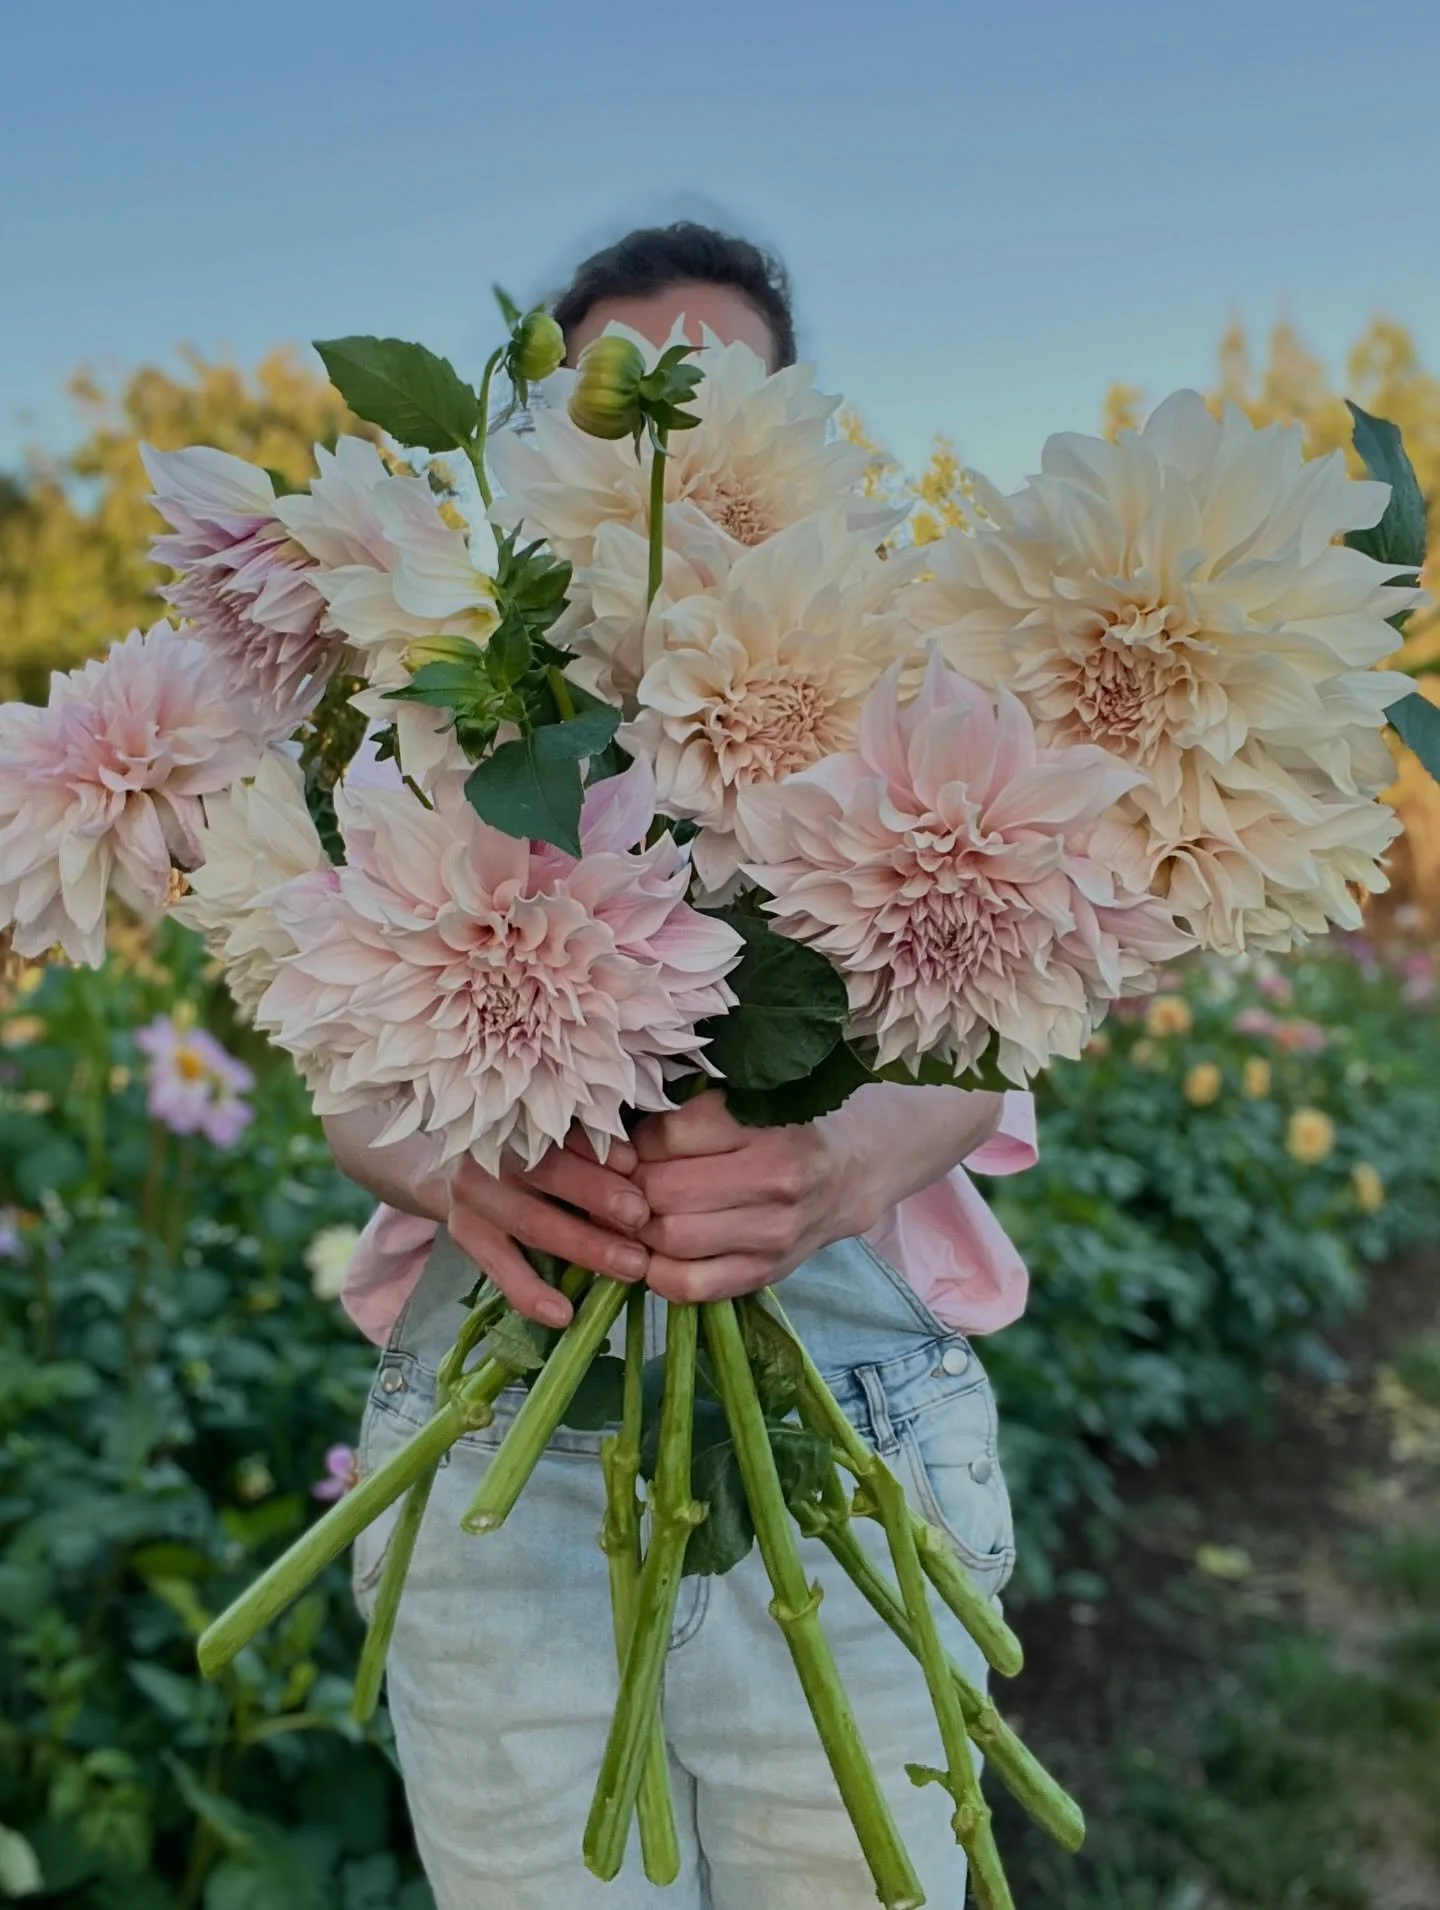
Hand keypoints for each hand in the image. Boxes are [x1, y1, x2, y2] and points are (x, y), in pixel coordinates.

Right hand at [446, 1130, 651, 1326]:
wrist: (450, 1170)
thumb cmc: (528, 1152)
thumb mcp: (555, 1140)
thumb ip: (590, 1147)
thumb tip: (635, 1164)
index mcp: (521, 1122)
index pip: (562, 1132)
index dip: (599, 1149)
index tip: (636, 1164)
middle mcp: (492, 1153)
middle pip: (547, 1174)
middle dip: (597, 1196)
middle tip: (641, 1218)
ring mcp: (473, 1196)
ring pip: (531, 1222)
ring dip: (584, 1247)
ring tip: (631, 1267)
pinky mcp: (465, 1234)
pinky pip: (500, 1269)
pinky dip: (531, 1293)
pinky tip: (563, 1314)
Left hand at [630, 1084, 1006, 1305]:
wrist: (857, 1168)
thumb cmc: (794, 1120)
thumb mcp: (755, 1095)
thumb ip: (696, 1105)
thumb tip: (620, 1126)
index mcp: (770, 1128)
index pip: (669, 1135)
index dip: (638, 1137)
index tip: (637, 1137)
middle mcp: (776, 1184)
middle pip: (662, 1192)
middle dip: (631, 1184)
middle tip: (626, 1176)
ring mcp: (772, 1236)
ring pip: (669, 1239)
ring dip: (638, 1227)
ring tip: (638, 1208)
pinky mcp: (765, 1274)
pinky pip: (690, 1287)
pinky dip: (656, 1270)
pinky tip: (654, 1248)